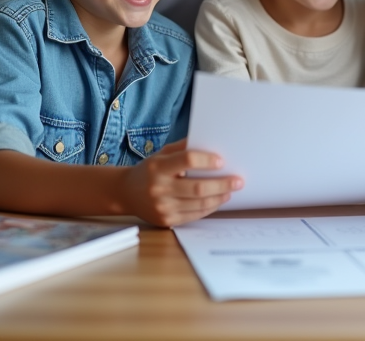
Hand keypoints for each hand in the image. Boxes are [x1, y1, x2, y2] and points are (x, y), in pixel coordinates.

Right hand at [120, 140, 241, 226]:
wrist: (126, 193)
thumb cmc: (150, 170)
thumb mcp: (162, 154)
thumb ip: (184, 148)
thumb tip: (212, 143)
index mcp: (158, 167)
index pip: (188, 160)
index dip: (207, 161)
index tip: (222, 161)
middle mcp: (159, 188)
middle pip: (198, 187)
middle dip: (222, 184)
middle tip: (238, 180)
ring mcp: (162, 207)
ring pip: (199, 204)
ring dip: (219, 197)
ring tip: (231, 190)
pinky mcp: (166, 220)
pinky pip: (194, 215)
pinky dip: (210, 208)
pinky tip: (218, 200)